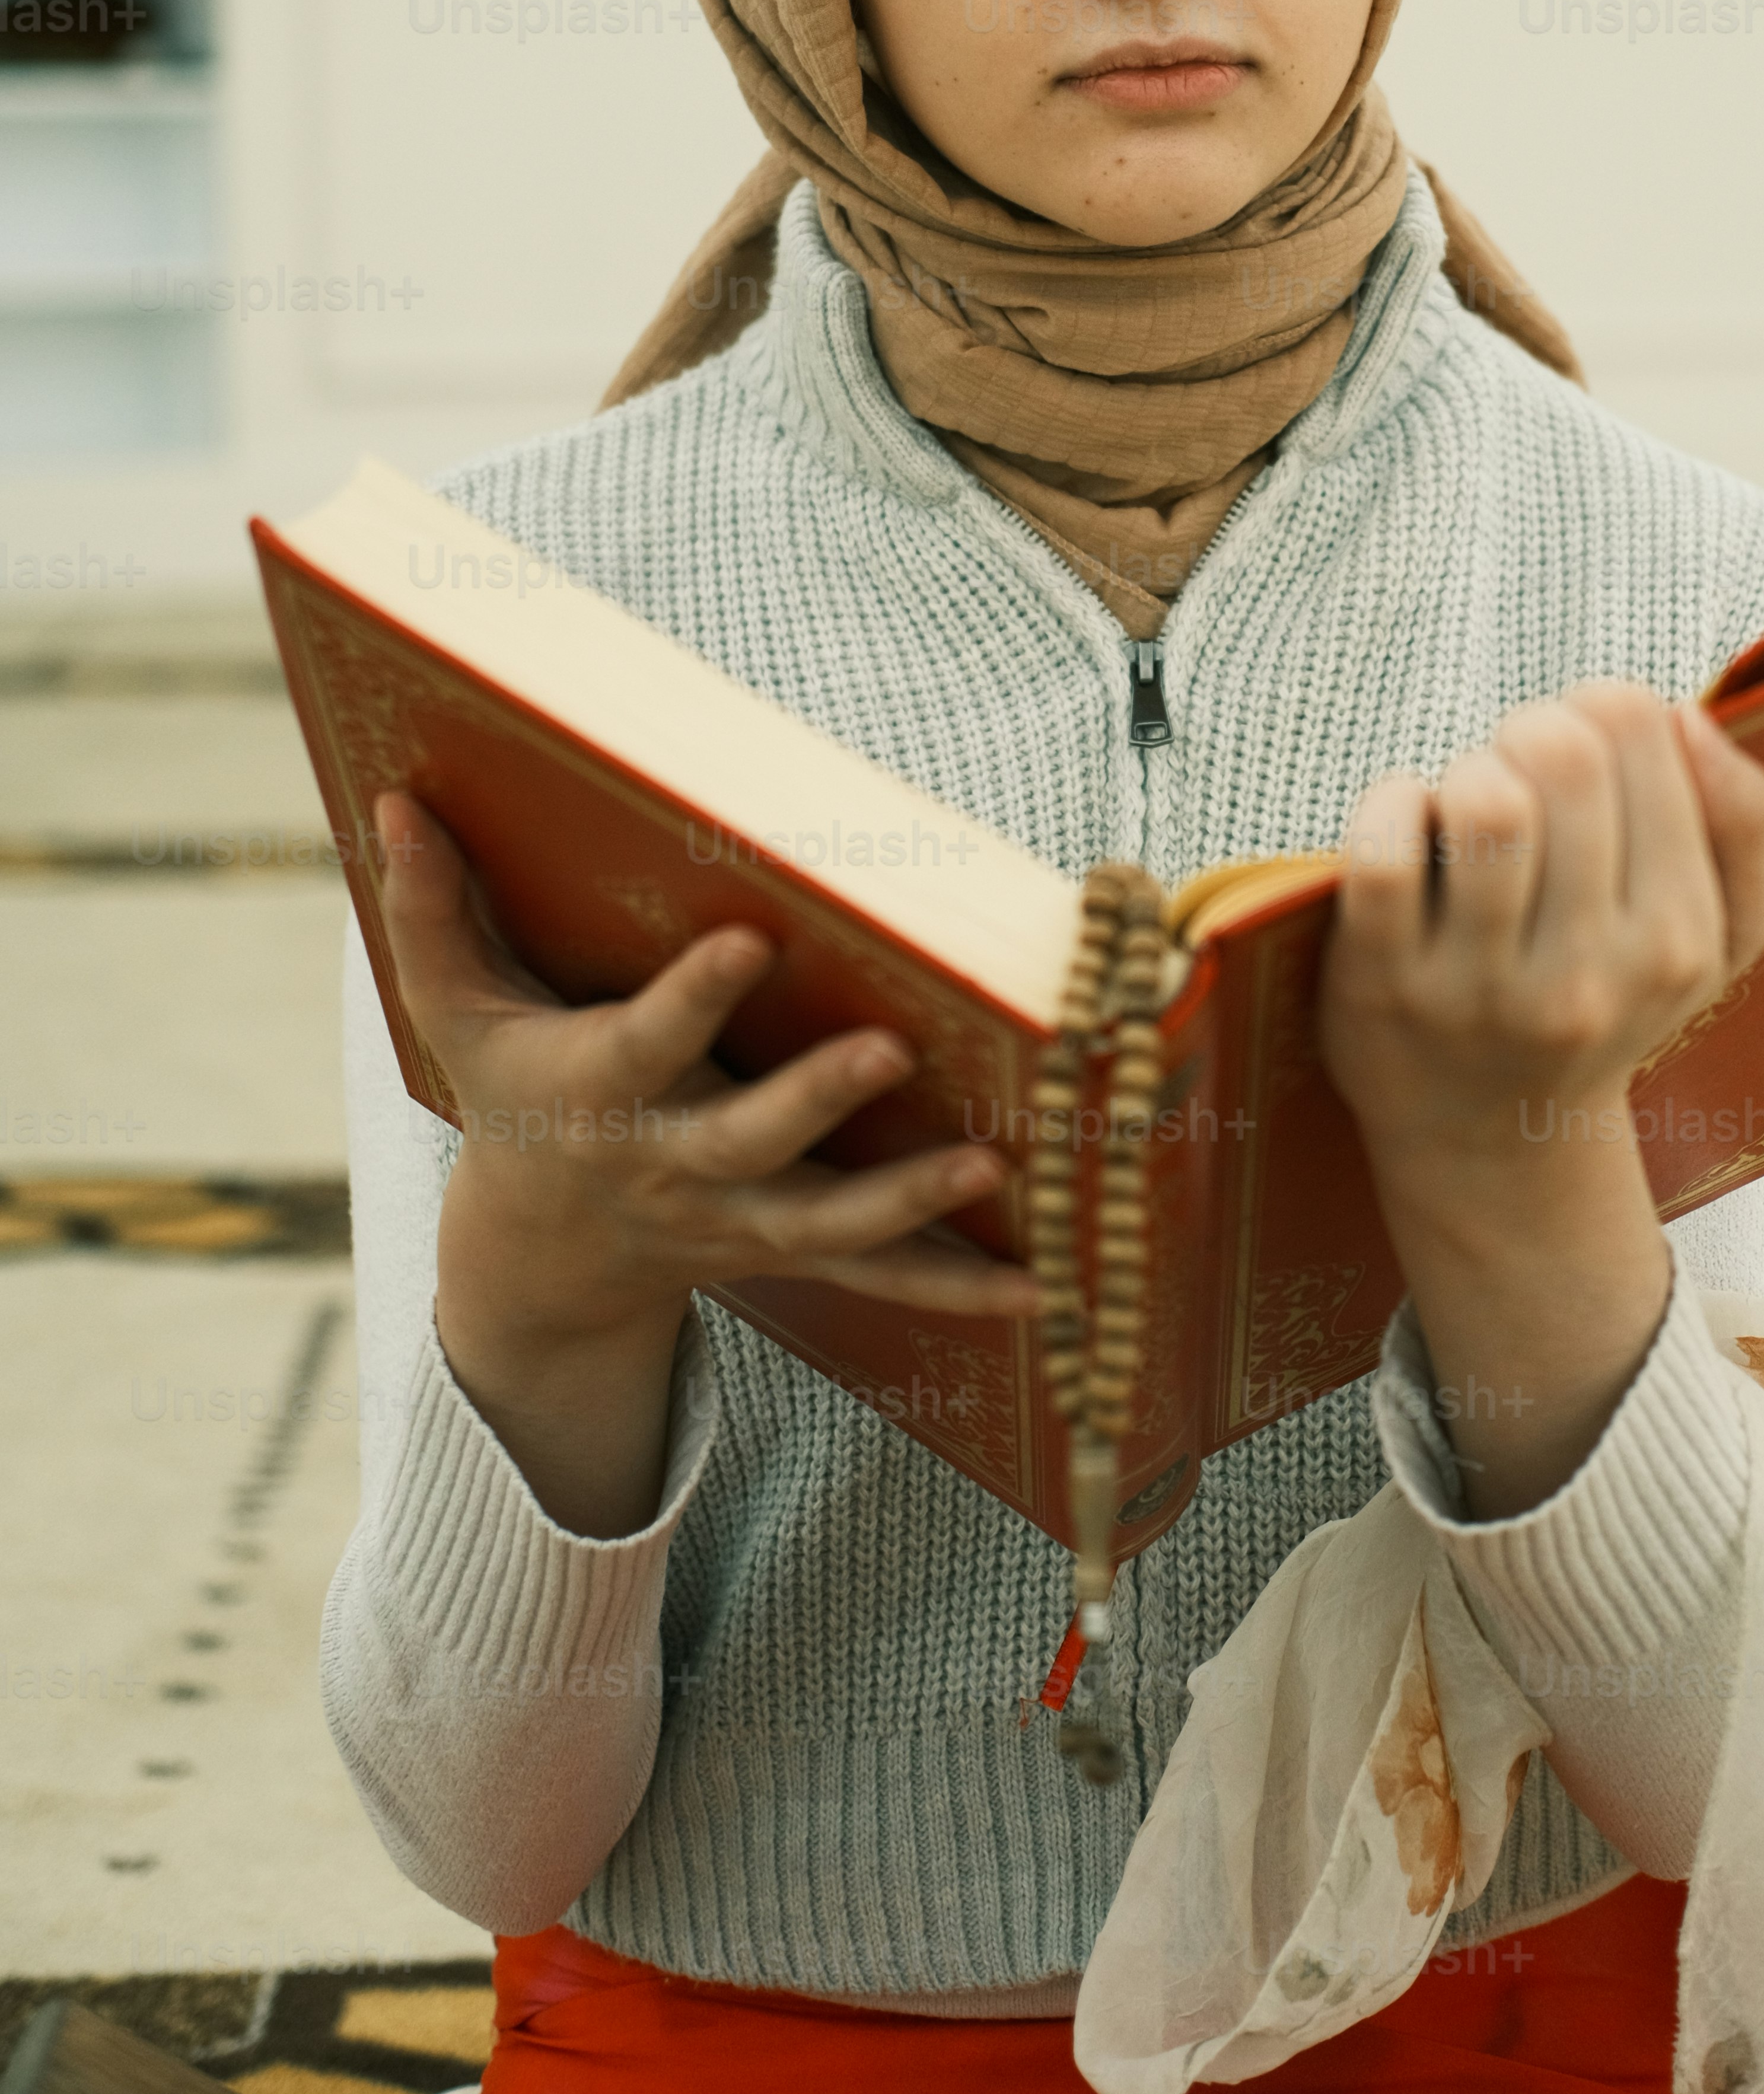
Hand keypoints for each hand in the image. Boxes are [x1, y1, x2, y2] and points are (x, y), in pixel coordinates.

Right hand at [377, 790, 1039, 1532]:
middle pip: (751, 1140)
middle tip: (890, 1052)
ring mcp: (735, 1220)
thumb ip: (429, 912)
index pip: (648, 1040)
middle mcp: (673, 1164)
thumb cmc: (509, 1099)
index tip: (750, 938)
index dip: (695, 996)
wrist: (535, 1260)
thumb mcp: (455, 1014)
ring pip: (829, 1223)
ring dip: (912, 1202)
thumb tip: (394, 798)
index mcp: (600, 1093)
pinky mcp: (786, 1251)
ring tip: (992, 1167)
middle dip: (818, 1100)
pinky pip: (880, 1278)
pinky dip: (957, 1289)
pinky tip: (1039, 1295)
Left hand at [1320, 684, 1763, 1186]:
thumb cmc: (1611, 998)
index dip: (1600, 711)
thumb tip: (1684, 715)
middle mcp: (1591, 974)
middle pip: (1562, 752)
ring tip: (1467, 812)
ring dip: (1465, 772)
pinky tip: (1408, 830)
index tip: (1587, 759)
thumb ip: (1746, 820)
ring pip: (1485, 801)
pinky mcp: (1385, 986)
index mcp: (1681, 938)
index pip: (1643, 726)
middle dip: (1529, 731)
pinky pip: (1385, 850)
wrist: (1497, 1141)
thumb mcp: (1722, 935)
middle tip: (1518, 775)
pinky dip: (1389, 806)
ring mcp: (1482, 987)